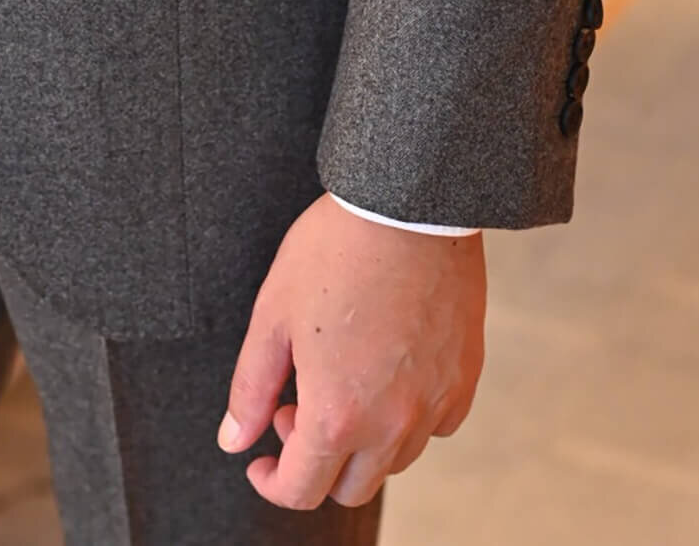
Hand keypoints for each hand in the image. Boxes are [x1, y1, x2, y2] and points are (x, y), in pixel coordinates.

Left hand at [219, 196, 484, 509]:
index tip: (260, 456)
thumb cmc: (335, 251)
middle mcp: (393, 425)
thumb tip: (234, 441)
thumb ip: (250, 388)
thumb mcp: (274, 315)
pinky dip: (407, 417)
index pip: (301, 490)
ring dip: (361, 440)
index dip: (271, 480)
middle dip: (314, 460)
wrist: (407, 206)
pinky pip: (434, 426)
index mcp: (338, 415)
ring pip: (394, 460)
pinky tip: (386, 370)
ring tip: (340, 379)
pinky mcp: (464, 379)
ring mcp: (435, 404)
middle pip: (350, 487)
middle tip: (297, 402)